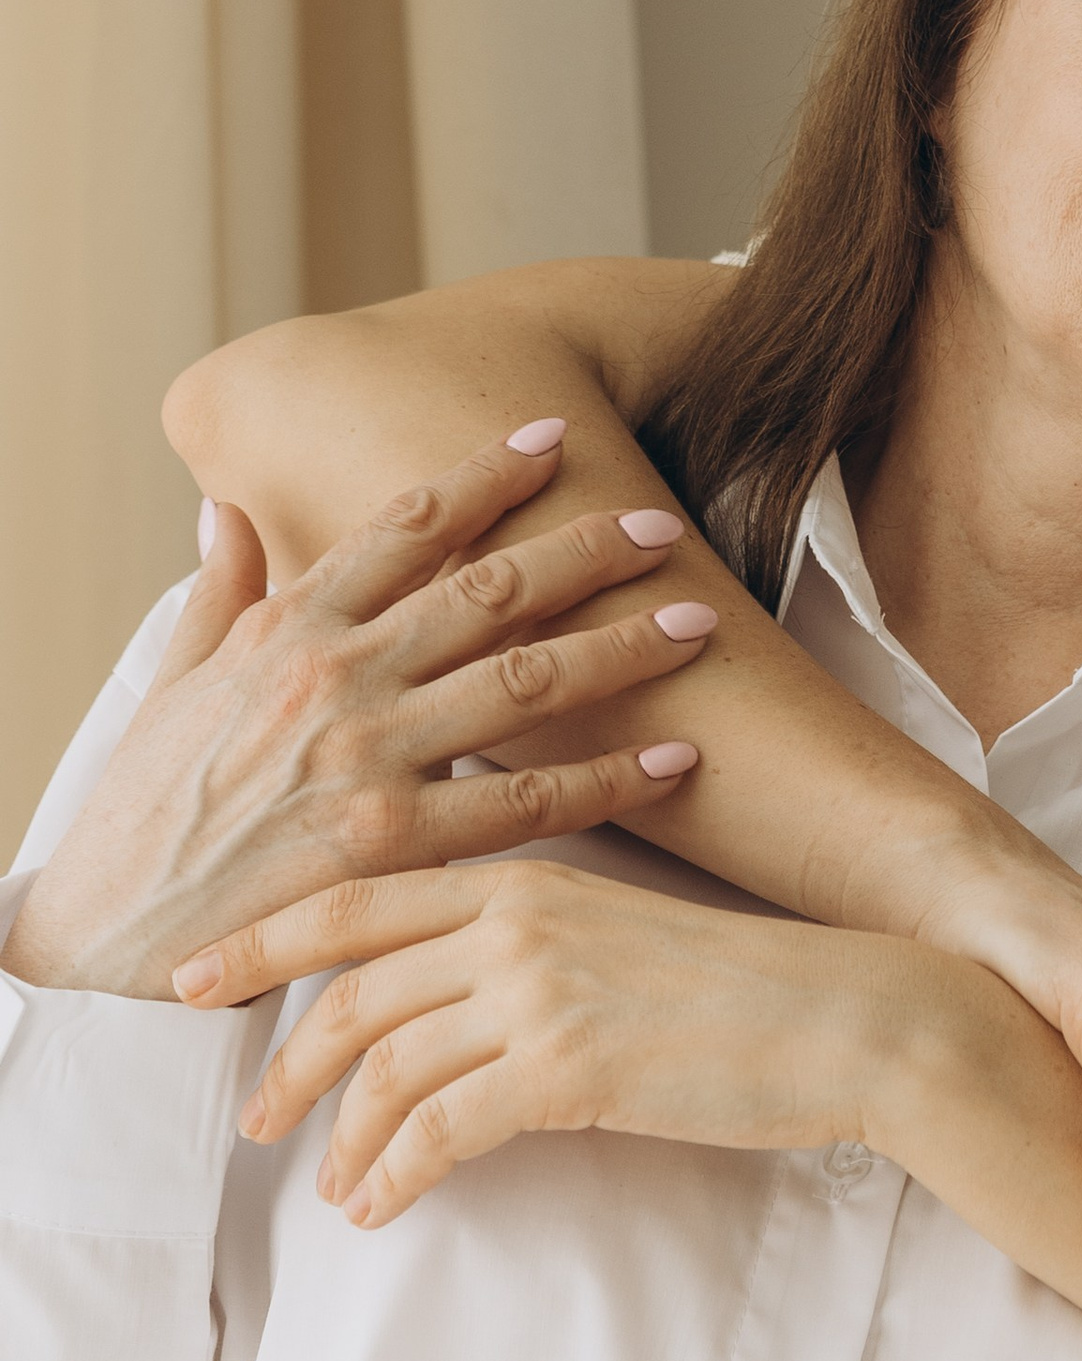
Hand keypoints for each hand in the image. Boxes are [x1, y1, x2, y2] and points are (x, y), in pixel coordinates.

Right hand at [1, 436, 715, 998]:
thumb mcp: (174, 678)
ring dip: (622, 647)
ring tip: (698, 622)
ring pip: (524, 681)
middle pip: (487, 588)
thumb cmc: (145, 806)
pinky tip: (673, 758)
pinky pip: (525, 805)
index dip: (485, 472)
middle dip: (584, 548)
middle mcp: (335, 675)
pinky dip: (608, 779)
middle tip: (658, 526)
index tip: (552, 433)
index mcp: (289, 625)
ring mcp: (366, 758)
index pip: (404, 523)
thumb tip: (230, 506)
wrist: (104, 927)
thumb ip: (220, 590)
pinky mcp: (389, 846)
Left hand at [195, 858, 914, 1222]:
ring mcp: (538, 993)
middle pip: (349, 988)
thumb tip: (450, 997)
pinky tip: (383, 1208)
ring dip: (340, 1137)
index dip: (263, 940)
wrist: (844, 1018)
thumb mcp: (619, 934)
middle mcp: (516, 920)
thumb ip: (529, 943)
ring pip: (383, 1067)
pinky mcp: (568, 1069)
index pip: (356, 899)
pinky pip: (439, 1132)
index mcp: (523, 874)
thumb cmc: (744, 987)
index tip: (197, 979)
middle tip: (253, 1116)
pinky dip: (395, 1177)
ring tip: (332, 1183)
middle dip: (284, 1059)